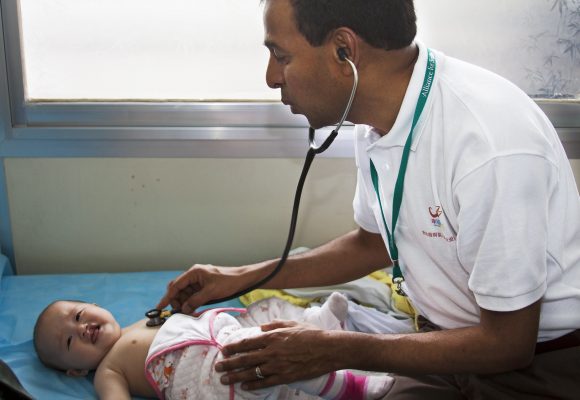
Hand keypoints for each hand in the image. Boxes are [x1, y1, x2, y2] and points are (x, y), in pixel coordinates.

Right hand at [156, 264, 245, 313]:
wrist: (242, 279)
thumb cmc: (228, 282)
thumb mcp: (211, 292)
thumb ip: (195, 300)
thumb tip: (183, 309)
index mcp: (194, 272)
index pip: (176, 285)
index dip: (167, 297)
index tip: (160, 307)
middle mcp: (194, 275)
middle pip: (178, 288)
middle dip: (176, 300)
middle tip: (179, 312)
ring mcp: (198, 281)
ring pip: (184, 293)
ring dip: (183, 303)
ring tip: (187, 312)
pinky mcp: (203, 286)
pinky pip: (192, 295)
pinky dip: (190, 302)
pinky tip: (192, 309)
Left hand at [216, 321, 335, 389]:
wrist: (328, 349)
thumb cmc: (312, 334)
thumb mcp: (293, 323)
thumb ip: (275, 325)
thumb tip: (262, 327)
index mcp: (273, 337)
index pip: (248, 342)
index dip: (234, 347)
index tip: (223, 350)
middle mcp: (272, 351)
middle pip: (245, 359)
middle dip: (229, 364)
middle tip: (217, 367)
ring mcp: (277, 365)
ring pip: (252, 372)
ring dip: (236, 376)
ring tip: (225, 379)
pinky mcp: (285, 377)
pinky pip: (265, 383)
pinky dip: (253, 385)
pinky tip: (244, 386)